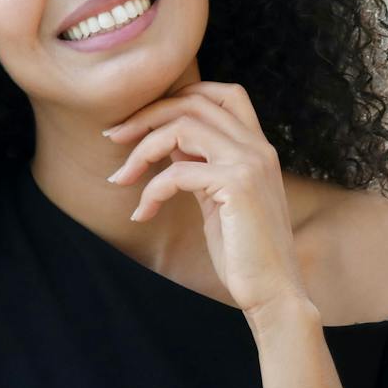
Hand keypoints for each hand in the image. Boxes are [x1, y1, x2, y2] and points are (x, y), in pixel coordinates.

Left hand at [104, 81, 310, 315]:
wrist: (274, 292)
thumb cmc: (244, 253)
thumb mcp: (219, 199)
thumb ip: (202, 166)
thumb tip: (167, 144)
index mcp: (258, 148)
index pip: (222, 94)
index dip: (178, 96)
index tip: (141, 121)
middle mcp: (258, 147)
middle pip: (194, 102)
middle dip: (146, 114)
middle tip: (113, 137)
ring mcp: (250, 163)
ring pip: (182, 127)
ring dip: (141, 149)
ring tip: (121, 178)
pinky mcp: (237, 185)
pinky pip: (176, 172)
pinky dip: (151, 190)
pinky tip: (142, 214)